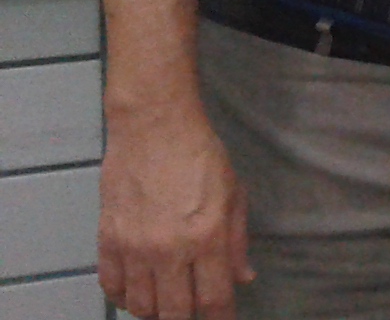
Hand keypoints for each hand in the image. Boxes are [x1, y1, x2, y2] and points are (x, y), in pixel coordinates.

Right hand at [98, 104, 251, 319]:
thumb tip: (242, 279)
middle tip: (194, 311)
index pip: (213, 299)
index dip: (220, 318)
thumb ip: (237, 242)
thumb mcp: (234, 195)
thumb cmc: (201, 156)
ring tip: (168, 303)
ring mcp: (134, 248)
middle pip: (174, 312)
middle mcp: (169, 250)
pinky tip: (137, 291)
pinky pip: (112, 287)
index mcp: (207, 238)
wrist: (154, 128)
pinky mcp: (107, 240)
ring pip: (141, 306)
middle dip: (187, 319)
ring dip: (156, 311)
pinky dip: (124, 297)